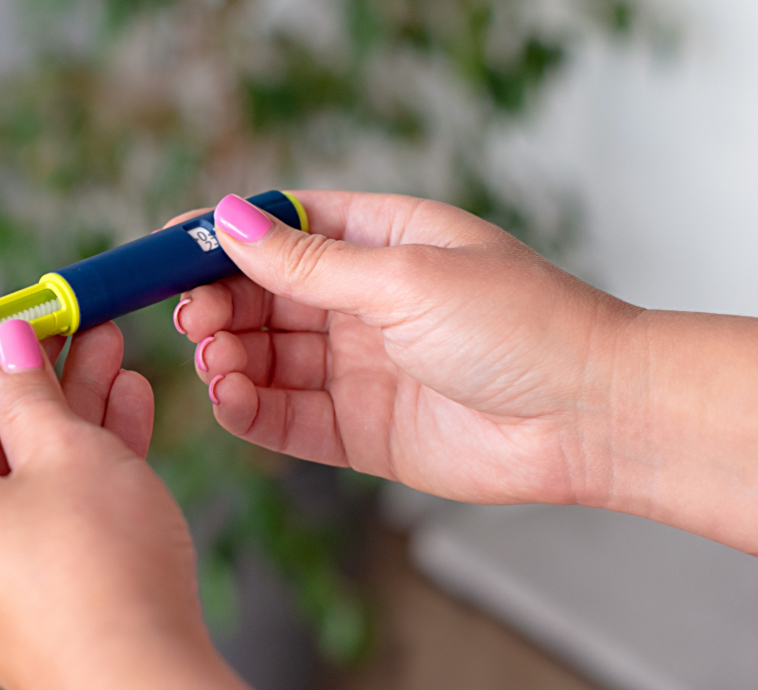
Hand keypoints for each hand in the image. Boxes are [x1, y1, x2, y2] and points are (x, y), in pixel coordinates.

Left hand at [0, 284, 247, 689]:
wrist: (146, 683)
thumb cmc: (94, 575)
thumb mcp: (63, 452)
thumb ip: (29, 389)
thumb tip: (10, 345)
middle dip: (25, 370)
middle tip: (64, 320)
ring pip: (15, 466)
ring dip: (64, 405)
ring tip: (109, 346)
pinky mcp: (27, 589)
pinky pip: (41, 506)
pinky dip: (76, 459)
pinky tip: (125, 405)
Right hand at [173, 191, 637, 507]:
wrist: (589, 417)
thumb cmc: (518, 325)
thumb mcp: (403, 278)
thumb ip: (308, 262)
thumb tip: (230, 219)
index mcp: (381, 240)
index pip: (282, 228)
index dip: (223, 237)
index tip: (168, 251)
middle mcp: (364, 301)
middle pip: (263, 295)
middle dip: (219, 303)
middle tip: (192, 318)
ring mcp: (359, 366)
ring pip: (266, 356)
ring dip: (228, 357)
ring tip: (217, 361)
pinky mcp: (358, 428)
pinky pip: (285, 416)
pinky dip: (249, 408)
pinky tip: (231, 398)